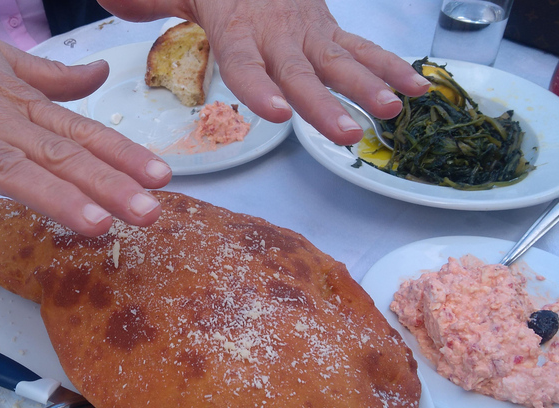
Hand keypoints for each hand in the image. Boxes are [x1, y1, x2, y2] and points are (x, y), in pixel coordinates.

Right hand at [0, 0, 171, 268]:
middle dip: (106, 185)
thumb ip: (52, 77)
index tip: (161, 178)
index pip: (80, 130)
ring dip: (53, 199)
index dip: (123, 154)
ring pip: (10, 170)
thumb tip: (100, 76)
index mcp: (18, 100)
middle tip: (147, 212)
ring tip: (95, 226)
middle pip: (57, 155)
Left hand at [100, 0, 429, 144]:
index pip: (245, 62)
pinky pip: (363, 50)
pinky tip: (418, 92)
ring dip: (368, 88)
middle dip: (325, 105)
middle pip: (300, 73)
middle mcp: (277, 32)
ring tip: (391, 113)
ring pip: (340, 62)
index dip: (260, 87)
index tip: (275, 113)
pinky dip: (391, 69)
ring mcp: (309, 32)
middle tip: (346, 134)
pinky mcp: (329, 33)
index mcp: (235, 26)